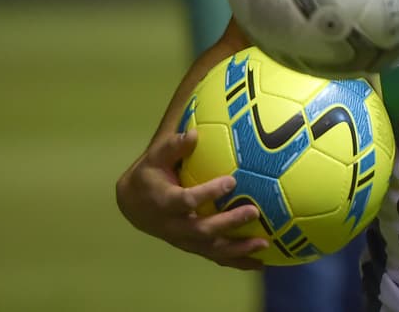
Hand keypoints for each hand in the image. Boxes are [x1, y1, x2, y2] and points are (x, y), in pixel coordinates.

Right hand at [115, 129, 267, 268]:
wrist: (134, 203)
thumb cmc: (151, 173)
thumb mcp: (156, 157)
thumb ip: (174, 146)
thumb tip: (193, 134)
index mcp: (163, 202)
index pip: (185, 201)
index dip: (207, 193)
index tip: (231, 181)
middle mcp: (173, 226)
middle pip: (201, 230)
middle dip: (228, 224)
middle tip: (254, 212)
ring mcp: (183, 240)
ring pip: (210, 249)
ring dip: (238, 249)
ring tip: (264, 244)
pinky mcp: (193, 246)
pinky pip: (215, 257)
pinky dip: (237, 261)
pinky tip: (260, 263)